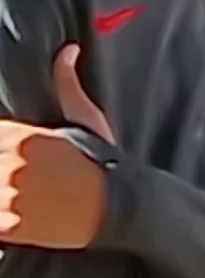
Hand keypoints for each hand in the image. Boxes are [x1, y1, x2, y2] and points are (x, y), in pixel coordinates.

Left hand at [0, 45, 109, 248]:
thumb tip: (68, 50)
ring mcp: (7, 197)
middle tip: (5, 168)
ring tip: (8, 188)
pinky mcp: (9, 227)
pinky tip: (9, 214)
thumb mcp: (87, 119)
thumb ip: (66, 84)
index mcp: (20, 137)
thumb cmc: (104, 162)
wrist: (121, 207)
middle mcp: (9, 164)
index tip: (5, 146)